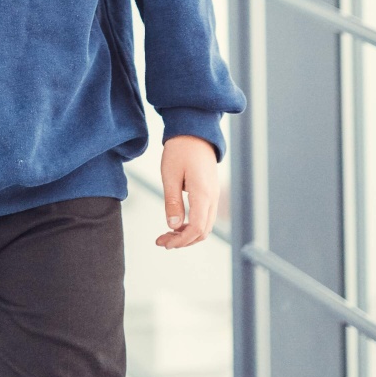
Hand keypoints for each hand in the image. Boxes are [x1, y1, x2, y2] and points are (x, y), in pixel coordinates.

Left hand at [155, 134, 218, 248]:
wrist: (194, 133)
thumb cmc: (180, 151)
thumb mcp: (170, 175)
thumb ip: (172, 202)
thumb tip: (172, 226)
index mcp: (203, 195)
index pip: (196, 228)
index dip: (180, 240)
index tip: (164, 242)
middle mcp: (212, 198)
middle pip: (202, 232)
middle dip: (183, 241)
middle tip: (162, 242)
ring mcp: (213, 196)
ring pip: (205, 226)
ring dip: (187, 235)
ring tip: (167, 235)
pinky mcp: (210, 194)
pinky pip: (204, 217)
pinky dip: (191, 226)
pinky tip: (176, 224)